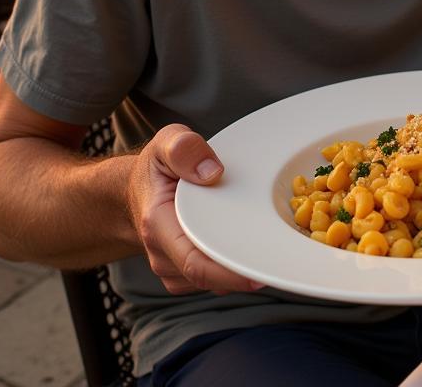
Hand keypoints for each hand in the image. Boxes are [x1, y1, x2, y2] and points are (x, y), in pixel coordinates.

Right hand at [127, 124, 263, 294]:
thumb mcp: (167, 142)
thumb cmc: (157, 166)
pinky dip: (234, 268)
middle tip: (283, 260)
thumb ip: (184, 149)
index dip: (229, 275)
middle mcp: (163, 255)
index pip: (195, 263)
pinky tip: (254, 247)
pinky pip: (214, 279)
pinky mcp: (184, 275)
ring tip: (272, 248)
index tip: (261, 275)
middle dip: (246, 272)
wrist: (138, 191)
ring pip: (215, 281)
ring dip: (242, 269)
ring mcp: (173, 269)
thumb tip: (212, 172)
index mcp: (159, 225)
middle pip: (210, 277)